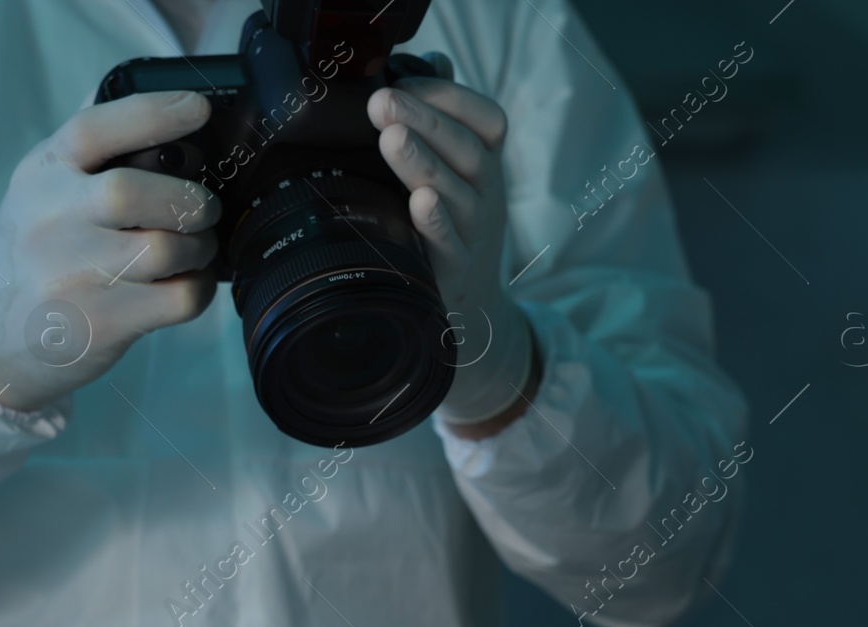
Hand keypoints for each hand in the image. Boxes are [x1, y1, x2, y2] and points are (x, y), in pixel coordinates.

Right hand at [0, 91, 221, 411]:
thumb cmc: (36, 251)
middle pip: (133, 193)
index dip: (152, 113)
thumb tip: (140, 79)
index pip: (94, 130)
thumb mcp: (41, 187)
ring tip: (194, 248)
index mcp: (43, 175)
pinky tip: (186, 283)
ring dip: (199, 247)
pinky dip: (198, 288)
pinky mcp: (99, 325)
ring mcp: (71, 277)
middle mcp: (51, 222)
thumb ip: (86, 143)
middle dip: (188, 198)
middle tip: (203, 208)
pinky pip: (177, 299)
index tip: (197, 109)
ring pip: (164, 249)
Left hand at [368, 77, 533, 433]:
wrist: (469, 321)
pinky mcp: (456, 278)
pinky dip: (437, 224)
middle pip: (469, 149)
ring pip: (460, 195)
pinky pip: (451, 248)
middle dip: (425, 119)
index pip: (486, 119)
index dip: (450, 97)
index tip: (405, 80)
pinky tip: (420, 203)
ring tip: (392, 138)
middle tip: (380, 100)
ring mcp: (476, 239)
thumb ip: (440, 125)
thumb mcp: (451, 181)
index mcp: (485, 169)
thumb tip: (427, 63)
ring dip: (425, 163)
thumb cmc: (449, 239)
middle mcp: (487, 198)